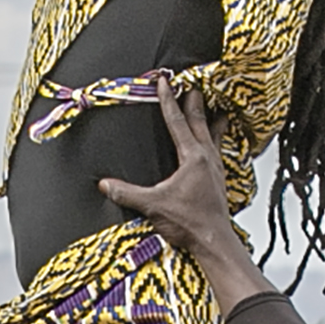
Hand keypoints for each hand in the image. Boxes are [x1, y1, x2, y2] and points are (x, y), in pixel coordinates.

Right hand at [99, 79, 242, 262]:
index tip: (165, 82)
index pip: (177, 121)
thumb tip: (105, 184)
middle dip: (194, 101)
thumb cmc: (189, 223)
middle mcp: (207, 158)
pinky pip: (219, 152)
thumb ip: (127, 193)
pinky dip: (217, 141)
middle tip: (193, 84)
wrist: (213, 241)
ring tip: (217, 109)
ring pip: (213, 136)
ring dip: (211, 120)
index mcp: (192, 157)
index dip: (168, 100)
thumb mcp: (153, 205)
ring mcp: (216, 169)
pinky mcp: (219, 180)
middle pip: (199, 121)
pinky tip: (217, 146)